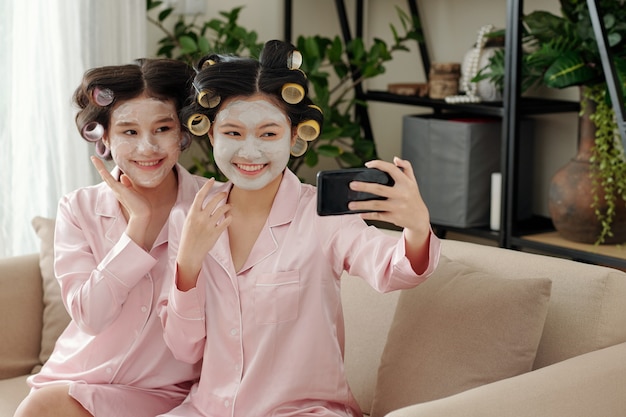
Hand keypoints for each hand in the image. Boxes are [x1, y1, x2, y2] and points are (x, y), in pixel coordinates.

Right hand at [91, 156, 150, 247]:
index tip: (103, 165)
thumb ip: (128, 184)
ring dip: (99, 166)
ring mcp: (116, 189)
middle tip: (94, 158)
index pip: (112, 179)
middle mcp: (116, 189)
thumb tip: (123, 176)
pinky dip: (103, 171)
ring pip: (105, 176)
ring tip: (93, 157)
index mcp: (120, 190)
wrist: (142, 214)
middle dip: (100, 167)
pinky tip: (99, 165)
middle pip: (105, 176)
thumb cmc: (140, 205)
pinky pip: (108, 178)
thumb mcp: (134, 192)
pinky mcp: (118, 189)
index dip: (107, 172)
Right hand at [176, 178, 231, 290]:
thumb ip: (195, 211)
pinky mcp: (216, 233)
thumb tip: (203, 200)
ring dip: (227, 206)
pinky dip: (229, 217)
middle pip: (214, 200)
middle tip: (225, 194)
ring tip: (229, 206)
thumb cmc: (188, 236)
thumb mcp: (188, 221)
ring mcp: (209, 225)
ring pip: (222, 210)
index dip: (207, 186)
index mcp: (192, 213)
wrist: (190, 253)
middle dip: (221, 195)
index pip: (200, 195)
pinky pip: (226, 221)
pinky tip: (229, 217)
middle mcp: (201, 218)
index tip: (212, 180)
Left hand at [348, 157, 430, 272]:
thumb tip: (395, 159)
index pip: (391, 169)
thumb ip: (406, 168)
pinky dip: (368, 215)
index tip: (367, 165)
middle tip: (351, 184)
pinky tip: (360, 214)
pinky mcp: (394, 217)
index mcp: (406, 183)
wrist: (420, 218)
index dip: (378, 164)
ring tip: (350, 204)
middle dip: (364, 186)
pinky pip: (378, 216)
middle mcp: (402, 194)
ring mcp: (397, 207)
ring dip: (362, 204)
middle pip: (379, 189)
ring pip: (376, 204)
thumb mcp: (413, 182)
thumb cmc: (413, 197)